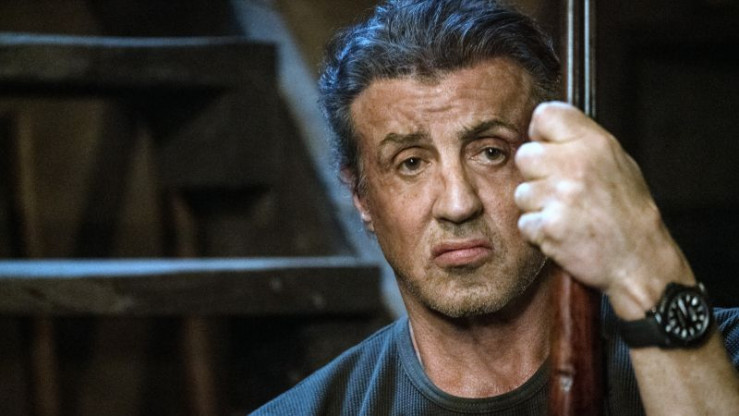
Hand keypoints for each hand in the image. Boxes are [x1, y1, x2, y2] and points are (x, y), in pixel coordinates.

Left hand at [514, 102, 693, 318]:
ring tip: (567, 215)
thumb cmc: (626, 211)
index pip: (545, 115)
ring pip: (522, 193)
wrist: (639, 260)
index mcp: (594, 143)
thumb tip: (542, 128)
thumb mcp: (616, 162)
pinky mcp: (549, 226)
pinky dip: (539, 232)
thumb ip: (580, 142)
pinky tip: (564, 233)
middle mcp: (575, 164)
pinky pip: (524, 223)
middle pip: (524, 155)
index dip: (542, 134)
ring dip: (537, 207)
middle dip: (536, 175)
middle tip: (561, 191)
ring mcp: (560, 196)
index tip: (550, 149)